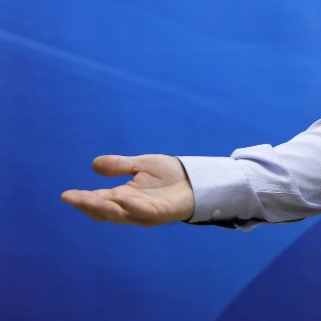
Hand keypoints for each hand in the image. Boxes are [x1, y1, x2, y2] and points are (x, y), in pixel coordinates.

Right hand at [61, 154, 194, 225]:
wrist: (197, 178)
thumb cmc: (170, 174)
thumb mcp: (141, 165)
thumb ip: (120, 166)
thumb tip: (94, 165)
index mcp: (124, 197)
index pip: (99, 201)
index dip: (83, 199)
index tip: (66, 194)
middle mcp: (132, 208)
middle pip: (105, 211)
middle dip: (88, 205)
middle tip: (72, 198)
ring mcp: (146, 212)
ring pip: (120, 214)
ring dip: (104, 207)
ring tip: (88, 199)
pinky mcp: (161, 213)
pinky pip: (144, 211)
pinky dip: (132, 205)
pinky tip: (121, 197)